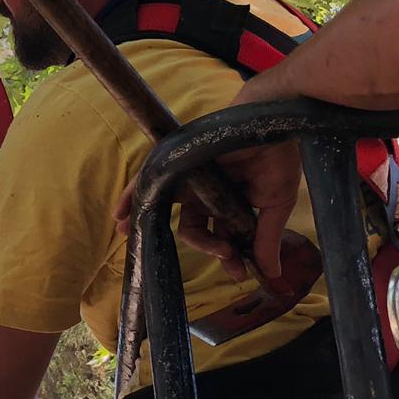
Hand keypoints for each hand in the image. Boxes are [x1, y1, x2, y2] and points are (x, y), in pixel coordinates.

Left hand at [113, 75, 301, 281]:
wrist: (273, 124)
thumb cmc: (277, 159)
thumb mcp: (275, 205)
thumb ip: (267, 239)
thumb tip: (272, 274)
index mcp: (227, 204)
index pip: (220, 236)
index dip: (226, 255)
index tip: (238, 271)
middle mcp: (205, 194)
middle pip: (194, 228)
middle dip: (205, 247)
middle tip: (224, 258)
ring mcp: (191, 180)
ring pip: (169, 208)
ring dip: (150, 225)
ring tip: (137, 241)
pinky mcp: (179, 163)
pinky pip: (150, 180)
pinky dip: (134, 196)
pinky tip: (120, 215)